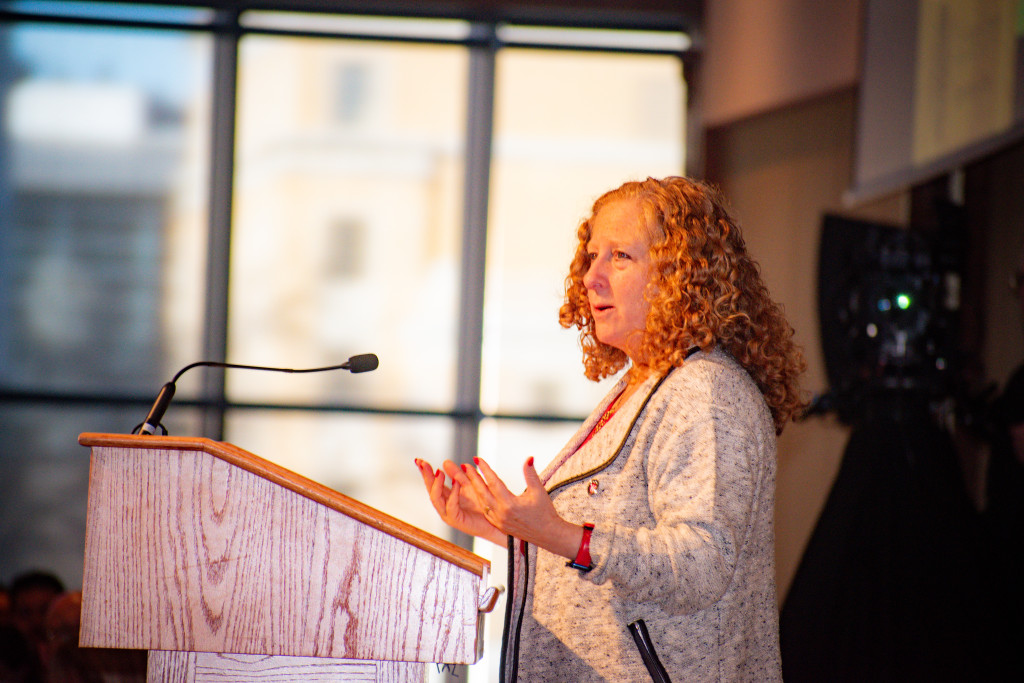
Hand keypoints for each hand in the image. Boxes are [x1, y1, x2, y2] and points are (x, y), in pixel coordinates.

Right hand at [414, 458, 505, 544]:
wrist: (494, 522)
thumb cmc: (481, 505)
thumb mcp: (469, 485)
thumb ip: (457, 475)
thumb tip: (445, 462)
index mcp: (446, 497)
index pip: (432, 483)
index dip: (426, 472)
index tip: (419, 460)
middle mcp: (445, 505)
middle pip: (431, 490)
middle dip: (426, 476)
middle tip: (423, 464)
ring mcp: (448, 514)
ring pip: (436, 499)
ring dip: (436, 485)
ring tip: (439, 472)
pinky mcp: (456, 520)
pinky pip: (451, 507)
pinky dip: (453, 494)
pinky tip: (456, 483)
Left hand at [461, 457, 582, 559]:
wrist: (548, 534)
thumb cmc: (545, 512)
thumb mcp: (539, 491)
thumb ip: (531, 474)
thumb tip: (529, 458)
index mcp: (510, 504)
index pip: (494, 483)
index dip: (485, 470)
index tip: (478, 460)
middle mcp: (501, 513)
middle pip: (482, 492)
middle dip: (473, 478)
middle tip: (466, 466)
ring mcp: (499, 520)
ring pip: (482, 502)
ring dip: (474, 489)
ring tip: (469, 477)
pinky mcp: (499, 525)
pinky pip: (485, 511)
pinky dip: (480, 500)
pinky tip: (478, 493)